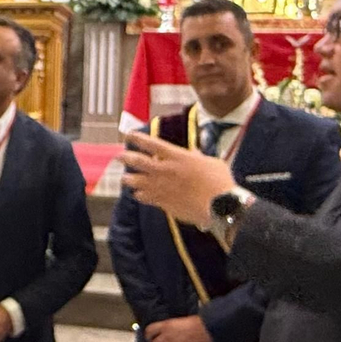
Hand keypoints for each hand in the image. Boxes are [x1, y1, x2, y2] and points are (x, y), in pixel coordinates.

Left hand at [121, 133, 235, 227]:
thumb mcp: (211, 162)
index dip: (137, 138)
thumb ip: (198, 157)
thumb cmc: (220, 182)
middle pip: (137, 161)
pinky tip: (139, 195)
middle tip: (119, 157)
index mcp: (177, 156)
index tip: (129, 135)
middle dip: (125, 158)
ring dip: (128, 179)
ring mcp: (161, 187)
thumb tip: (194, 153)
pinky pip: (144, 198)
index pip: (151, 144)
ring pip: (135, 182)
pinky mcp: (163, 203)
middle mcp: (165, 170)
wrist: (221, 206)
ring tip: (125, 178)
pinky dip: (140, 195)